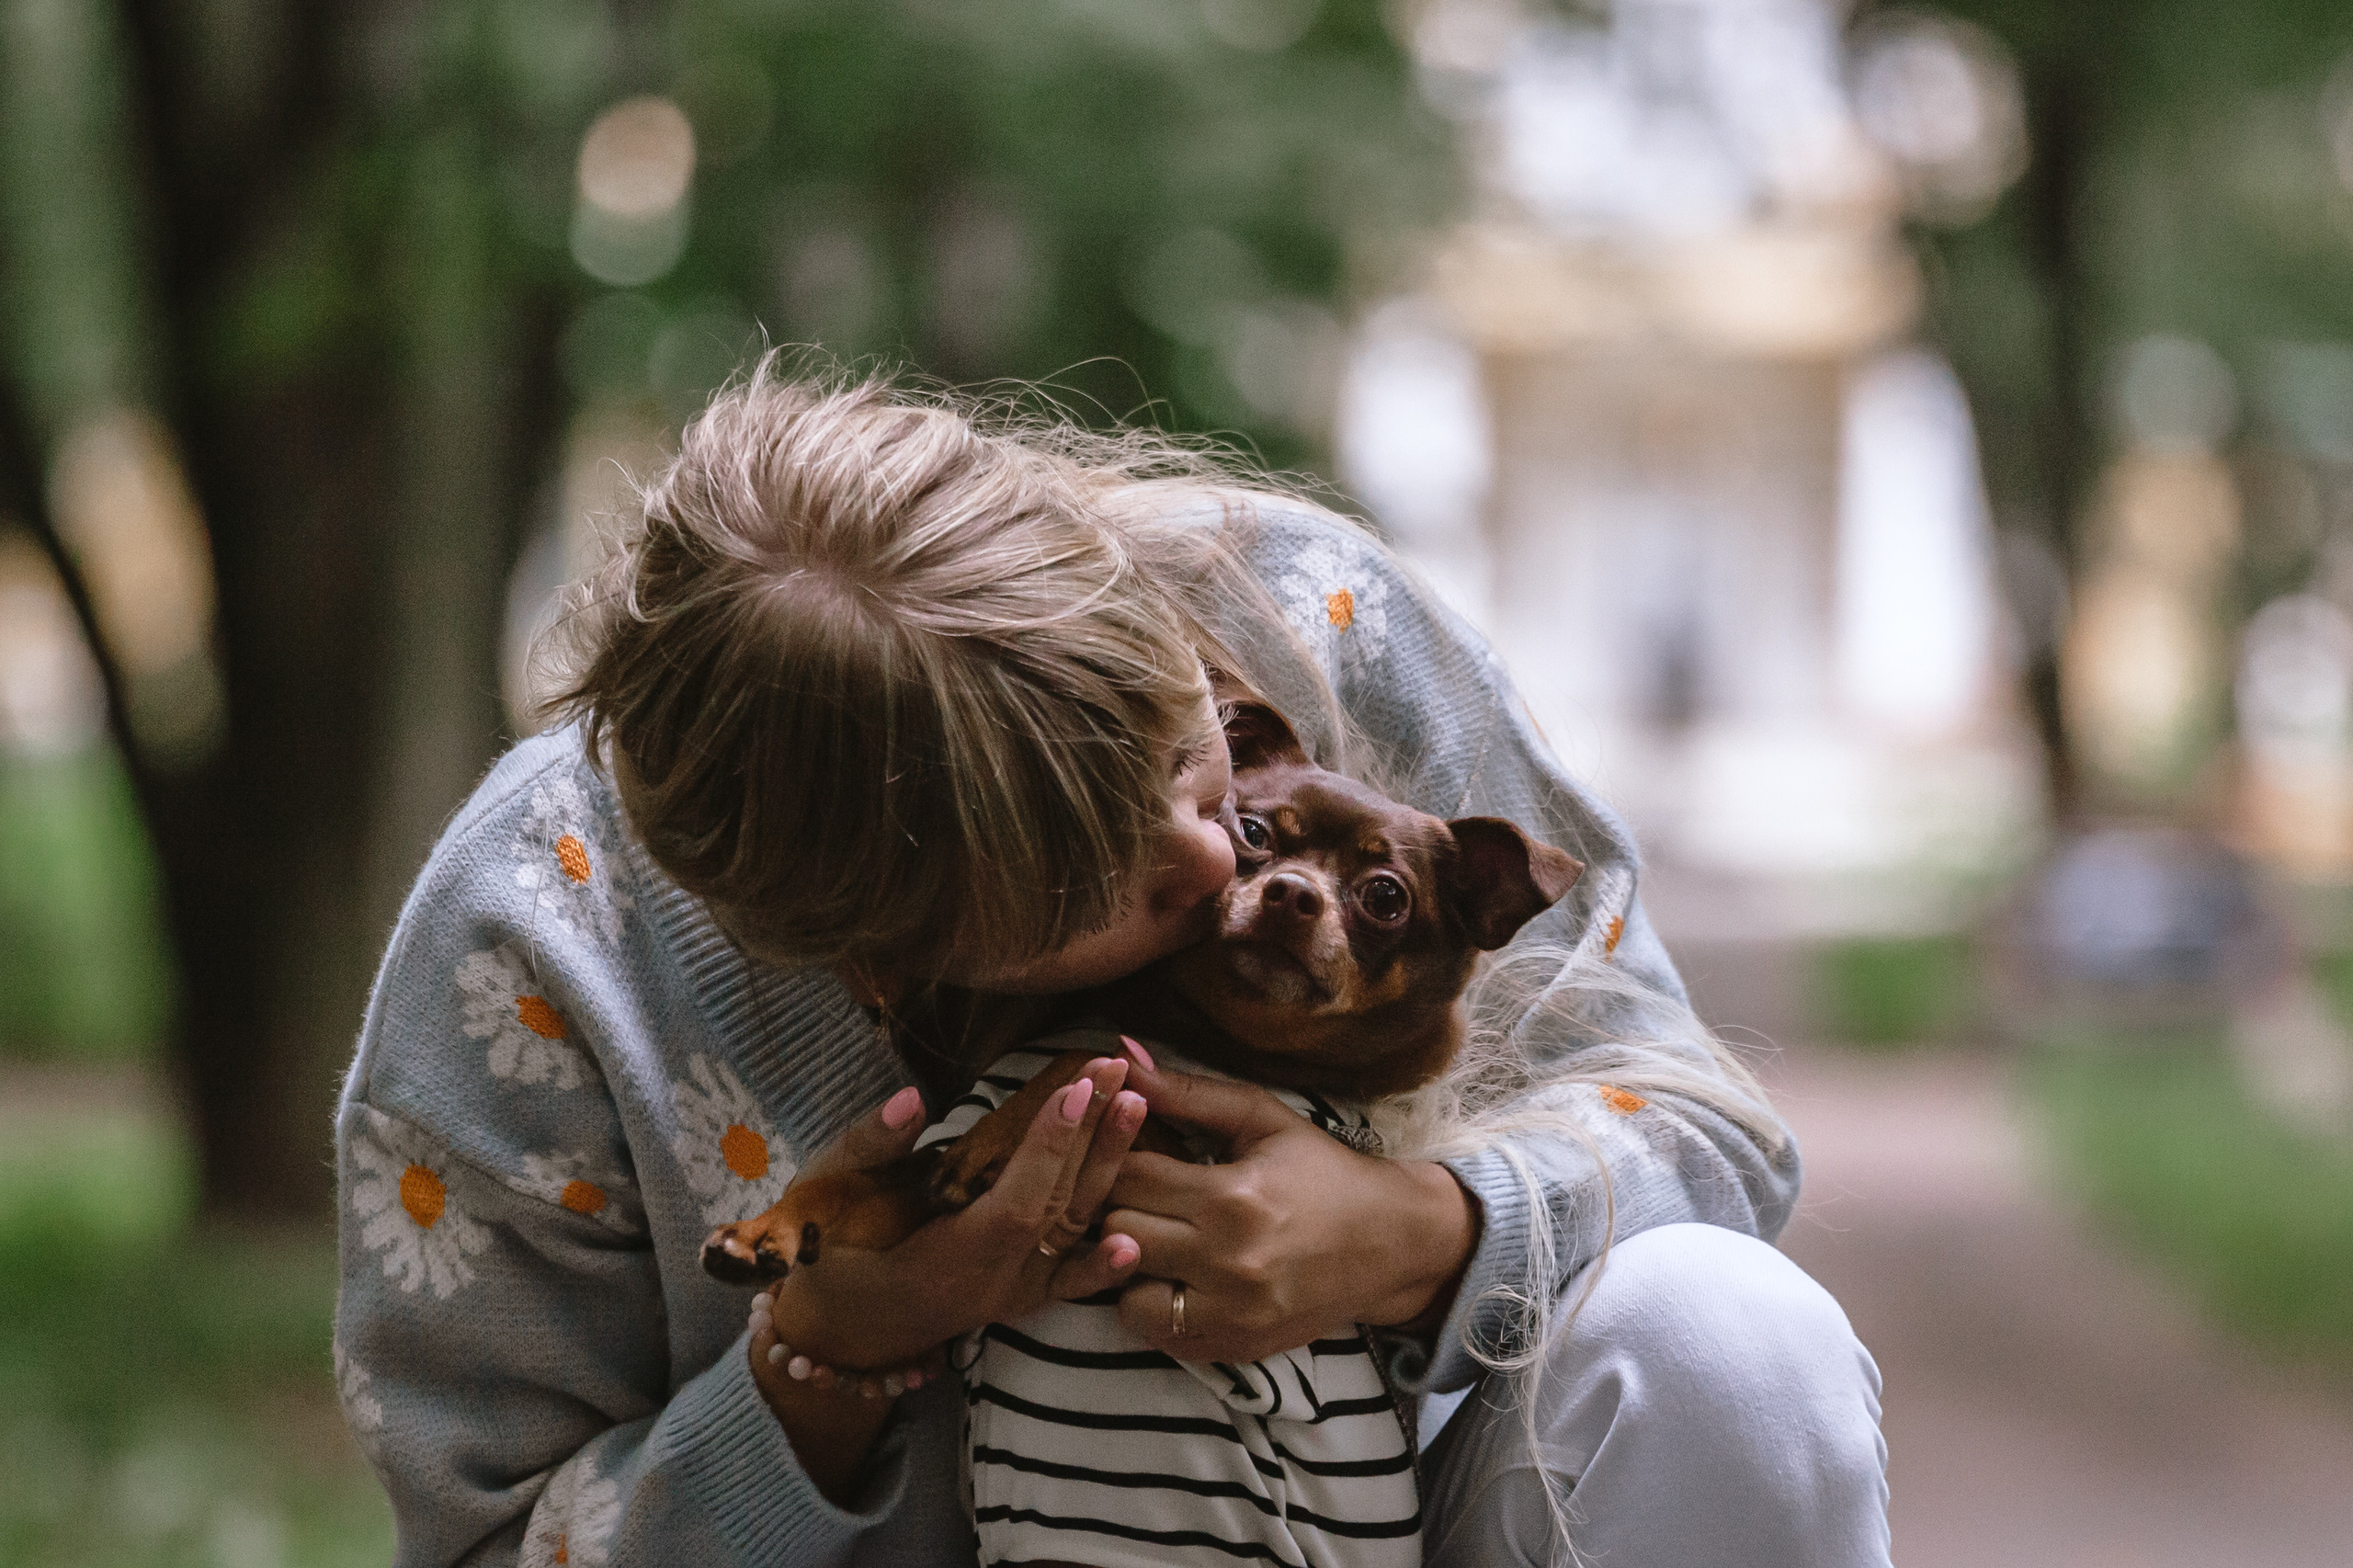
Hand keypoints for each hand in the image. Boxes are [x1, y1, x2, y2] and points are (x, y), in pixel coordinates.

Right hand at [760, 1059, 1148, 1370]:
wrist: (834, 1329)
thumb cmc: (823, 1252)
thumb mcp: (823, 1194)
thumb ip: (869, 1148)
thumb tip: (912, 1100)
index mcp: (945, 1260)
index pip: (1015, 1204)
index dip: (1049, 1148)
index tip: (1078, 1086)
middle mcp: (990, 1285)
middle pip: (1056, 1207)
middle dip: (1091, 1133)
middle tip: (1118, 1068)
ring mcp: (1010, 1296)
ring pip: (1072, 1231)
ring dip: (1108, 1168)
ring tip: (1137, 1104)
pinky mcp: (1019, 1298)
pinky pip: (1070, 1280)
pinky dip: (1103, 1262)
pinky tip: (1133, 1241)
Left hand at [1104, 1049, 1477, 1363]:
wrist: (1392, 1242)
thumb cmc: (1323, 1170)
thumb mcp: (1262, 1119)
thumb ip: (1187, 1091)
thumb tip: (1121, 1054)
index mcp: (1233, 1196)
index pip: (1128, 1176)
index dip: (1119, 1159)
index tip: (1135, 1153)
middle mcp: (1227, 1262)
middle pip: (1119, 1232)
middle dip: (1122, 1207)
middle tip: (1144, 1194)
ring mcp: (1231, 1315)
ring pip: (1125, 1294)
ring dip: (1129, 1266)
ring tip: (1157, 1238)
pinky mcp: (1234, 1348)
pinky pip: (1157, 1335)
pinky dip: (1155, 1306)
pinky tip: (1178, 1277)